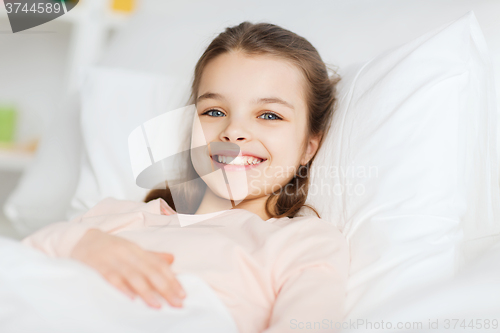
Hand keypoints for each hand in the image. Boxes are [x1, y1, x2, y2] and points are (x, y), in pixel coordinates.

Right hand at [70, 228, 185, 308]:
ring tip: (158, 305)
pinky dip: (121, 289)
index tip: (182, 294)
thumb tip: (172, 259)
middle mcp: (127, 253)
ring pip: (132, 276)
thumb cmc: (110, 248)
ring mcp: (112, 259)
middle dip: (165, 288)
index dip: (171, 279)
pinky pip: (111, 278)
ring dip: (146, 292)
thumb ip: (151, 257)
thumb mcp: (131, 250)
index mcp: (137, 250)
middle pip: (149, 271)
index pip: (158, 265)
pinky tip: (131, 299)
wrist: (80, 239)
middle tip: (177, 302)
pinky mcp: (97, 266)